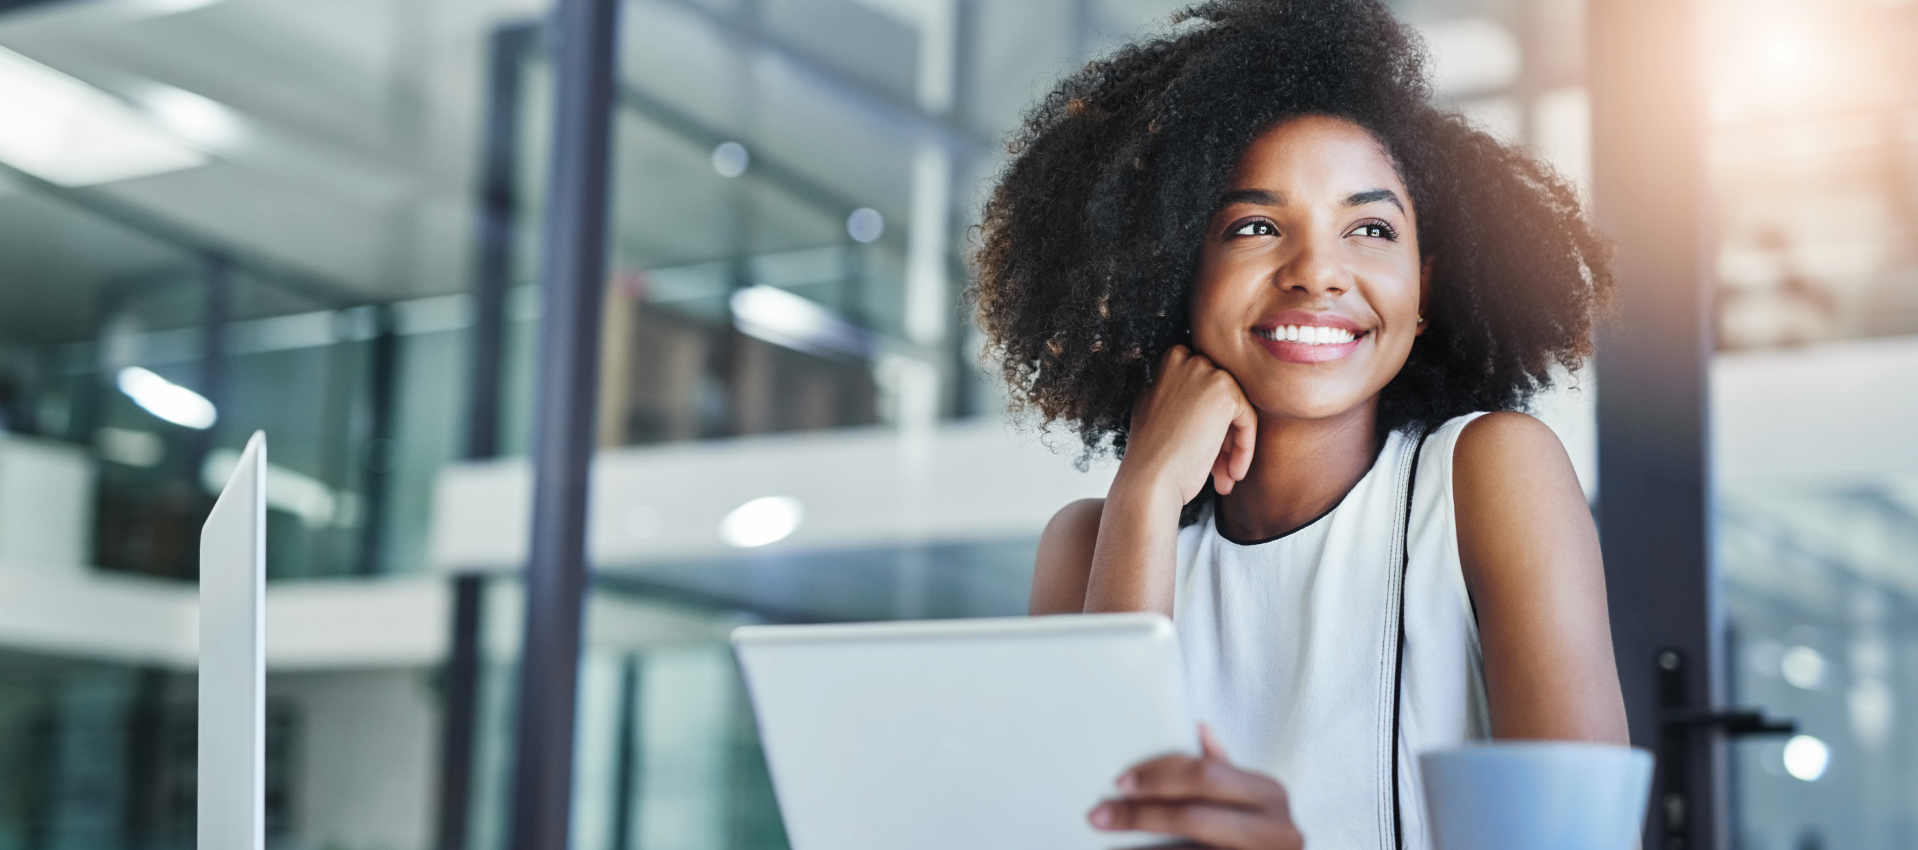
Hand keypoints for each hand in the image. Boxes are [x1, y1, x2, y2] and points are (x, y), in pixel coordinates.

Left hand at [1088, 725, 1302, 849]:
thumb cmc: (1260, 832)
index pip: (1205, 775)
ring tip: (1105, 847)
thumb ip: (1223, 768)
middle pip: (1192, 817)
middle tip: (1098, 816)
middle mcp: (1275, 830)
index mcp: (1269, 793)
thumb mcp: (1251, 797)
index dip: (1158, 776)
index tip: (1120, 782)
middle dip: (1140, 816)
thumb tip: (1200, 728)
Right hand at [1120, 346, 1257, 503]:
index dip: (1206, 424)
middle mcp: (1185, 359)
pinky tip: (1231, 474)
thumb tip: (1207, 402)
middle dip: (1222, 436)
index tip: (1204, 451)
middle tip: (1218, 469)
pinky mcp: (1225, 391)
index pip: (1204, 389)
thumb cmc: (1151, 457)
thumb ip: (1178, 396)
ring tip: (1224, 478)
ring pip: (1236, 410)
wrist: (1149, 480)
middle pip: (1221, 398)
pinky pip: (1247, 419)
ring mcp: (1205, 372)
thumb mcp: (1156, 412)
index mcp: (1166, 362)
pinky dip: (1244, 449)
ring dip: (1232, 447)